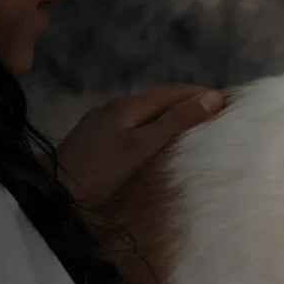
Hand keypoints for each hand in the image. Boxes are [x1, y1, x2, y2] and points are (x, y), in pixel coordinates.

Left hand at [56, 84, 225, 207]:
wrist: (54, 192)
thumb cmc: (100, 171)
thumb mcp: (142, 147)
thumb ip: (175, 122)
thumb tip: (212, 98)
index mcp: (128, 105)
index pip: (174, 91)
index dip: (202, 94)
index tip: (230, 105)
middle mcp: (116, 107)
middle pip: (161, 100)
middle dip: (190, 105)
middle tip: (220, 120)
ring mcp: (104, 123)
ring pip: (148, 114)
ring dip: (174, 118)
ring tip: (198, 133)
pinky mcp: (98, 139)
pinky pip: (135, 126)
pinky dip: (157, 130)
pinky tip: (163, 145)